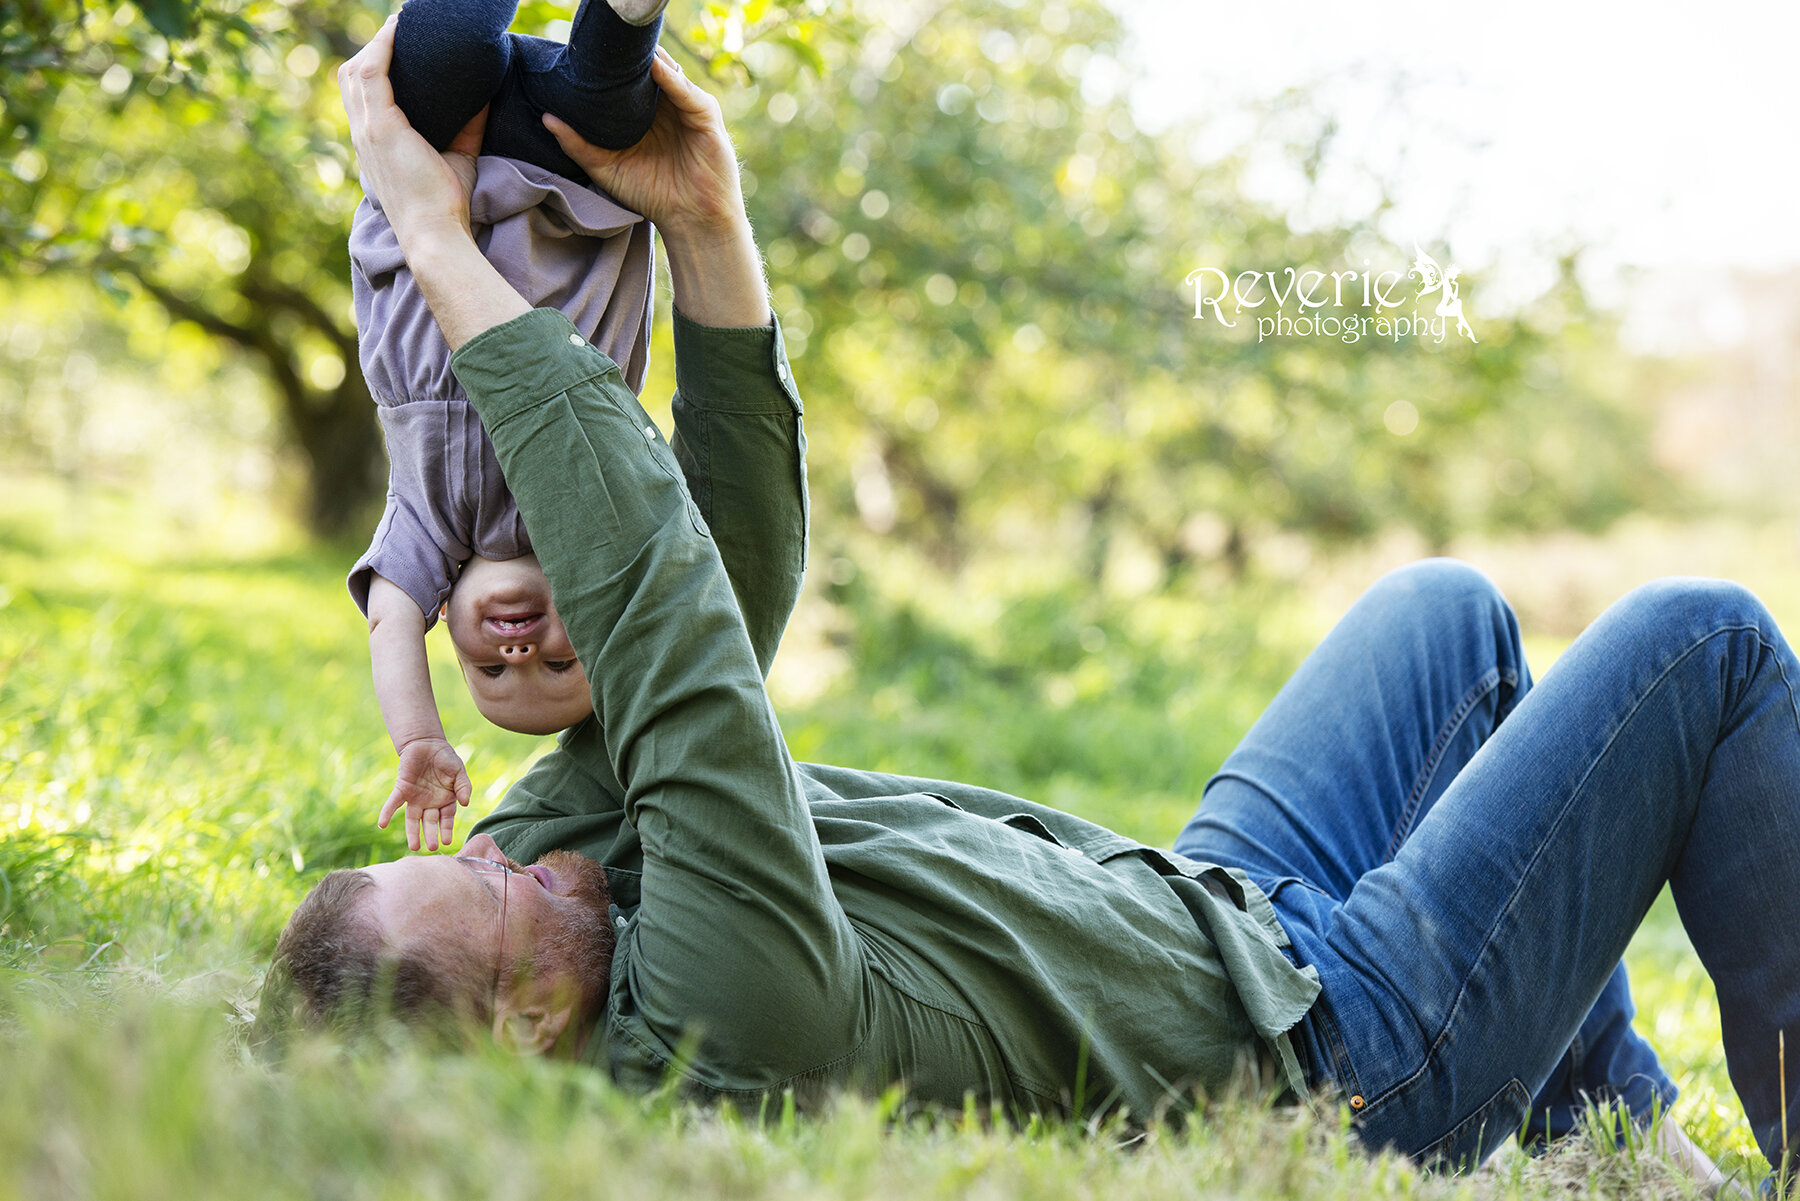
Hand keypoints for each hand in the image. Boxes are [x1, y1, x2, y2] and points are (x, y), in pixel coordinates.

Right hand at [338, 15, 487, 246]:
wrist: (436, 234)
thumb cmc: (445, 203)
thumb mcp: (459, 155)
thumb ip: (468, 125)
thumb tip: (486, 95)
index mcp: (373, 143)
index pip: (360, 94)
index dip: (374, 64)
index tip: (398, 45)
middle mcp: (363, 134)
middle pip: (352, 75)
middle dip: (372, 46)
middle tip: (403, 28)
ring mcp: (368, 130)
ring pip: (358, 69)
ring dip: (378, 42)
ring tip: (403, 23)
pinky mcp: (381, 128)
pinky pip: (373, 73)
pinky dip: (384, 48)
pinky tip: (400, 30)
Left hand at [379, 737, 473, 851]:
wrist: (427, 743)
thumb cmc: (445, 758)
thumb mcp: (459, 771)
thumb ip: (463, 787)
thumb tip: (465, 803)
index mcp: (445, 800)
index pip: (446, 818)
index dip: (446, 829)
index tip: (447, 841)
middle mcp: (430, 802)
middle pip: (429, 822)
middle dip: (430, 835)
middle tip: (431, 847)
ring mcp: (415, 797)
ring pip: (412, 818)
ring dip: (412, 832)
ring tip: (414, 847)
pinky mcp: (402, 789)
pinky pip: (393, 804)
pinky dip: (387, 813)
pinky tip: (382, 824)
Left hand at [544, 47, 747, 239]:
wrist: (691, 221)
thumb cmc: (653, 195)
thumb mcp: (606, 169)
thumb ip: (577, 145)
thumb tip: (546, 118)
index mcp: (643, 113)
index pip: (626, 79)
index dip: (608, 66)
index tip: (584, 53)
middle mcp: (665, 105)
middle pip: (646, 67)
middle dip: (628, 56)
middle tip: (602, 42)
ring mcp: (686, 107)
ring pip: (667, 71)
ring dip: (649, 58)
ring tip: (626, 47)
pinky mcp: (705, 116)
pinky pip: (687, 91)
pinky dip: (671, 78)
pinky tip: (654, 68)